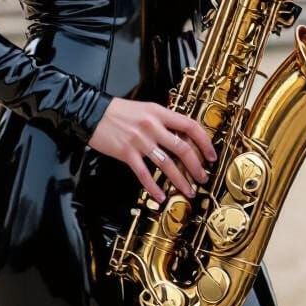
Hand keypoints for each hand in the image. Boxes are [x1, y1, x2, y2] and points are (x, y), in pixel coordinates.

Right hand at [87, 97, 217, 203]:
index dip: (204, 141)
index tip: (211, 154)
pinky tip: (160, 196)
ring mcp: (140, 141)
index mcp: (160, 113)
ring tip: (188, 190)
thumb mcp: (147, 108)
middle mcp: (153, 127)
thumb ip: (163, 120)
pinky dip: (153, 187)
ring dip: (180, 180)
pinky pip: (144, 173)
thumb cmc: (120, 111)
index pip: (190, 126)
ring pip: (167, 164)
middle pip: (182, 148)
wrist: (93, 113)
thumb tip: (181, 134)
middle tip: (203, 177)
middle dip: (196, 165)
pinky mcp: (126, 153)